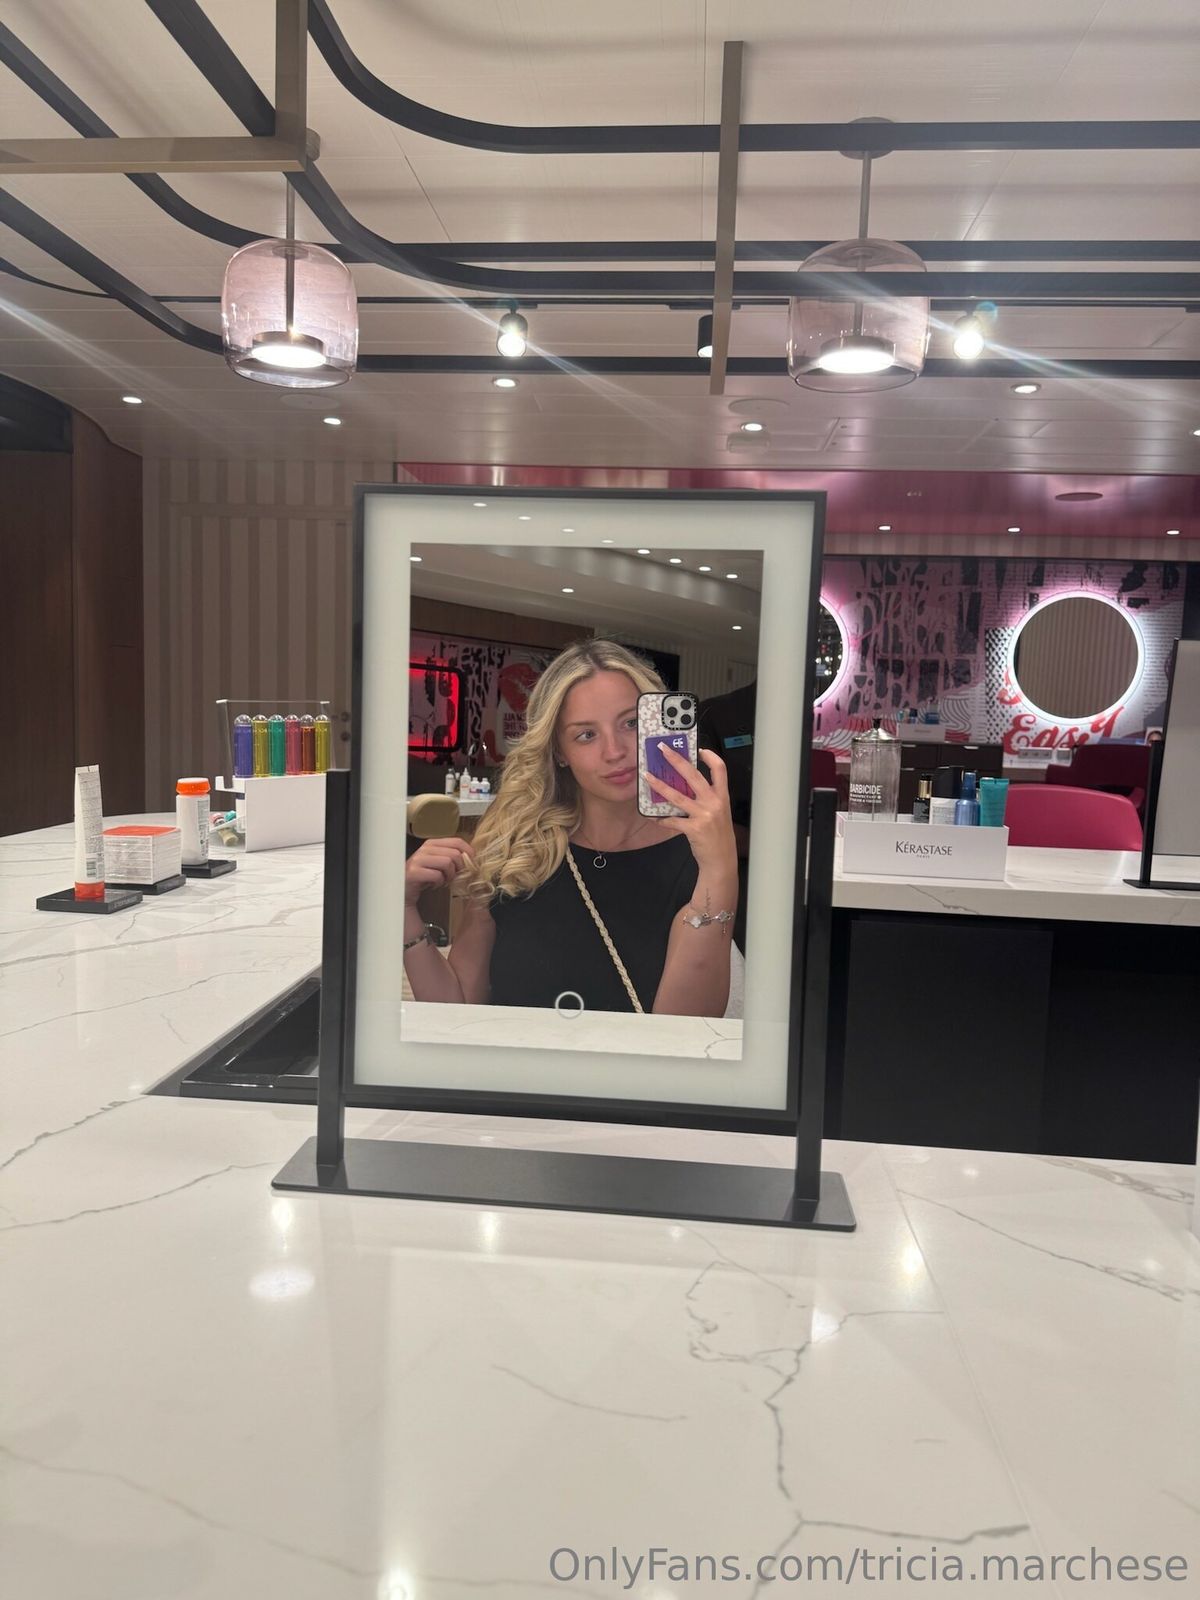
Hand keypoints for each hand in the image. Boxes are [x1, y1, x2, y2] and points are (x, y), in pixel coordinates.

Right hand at [404, 836, 473, 907]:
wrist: (405, 888)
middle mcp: (425, 849)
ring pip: (447, 863)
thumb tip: (472, 857)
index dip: (468, 853)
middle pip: (455, 854)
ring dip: (449, 876)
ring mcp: (418, 860)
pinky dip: (439, 883)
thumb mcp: (439, 862)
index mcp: (432, 843)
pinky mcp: (414, 872)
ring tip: (443, 881)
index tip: (471, 864)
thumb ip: (452, 856)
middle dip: (459, 868)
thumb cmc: (424, 875)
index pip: (457, 841)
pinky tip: (434, 885)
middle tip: (454, 876)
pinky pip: (437, 876)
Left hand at [646, 744, 737, 874]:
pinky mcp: (693, 828)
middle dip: (677, 760)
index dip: (710, 756)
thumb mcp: (719, 813)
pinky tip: (652, 817)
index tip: (699, 749)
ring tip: (647, 777)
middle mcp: (714, 802)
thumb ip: (707, 799)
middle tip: (663, 750)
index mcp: (722, 796)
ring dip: (659, 785)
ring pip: (677, 796)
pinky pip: (671, 820)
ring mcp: (704, 815)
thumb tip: (685, 785)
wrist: (721, 859)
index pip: (720, 769)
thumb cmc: (718, 835)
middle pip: (693, 775)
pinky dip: (660, 819)